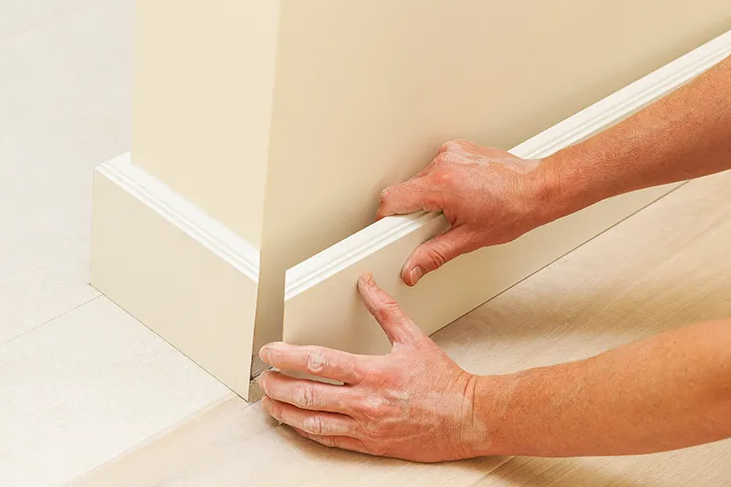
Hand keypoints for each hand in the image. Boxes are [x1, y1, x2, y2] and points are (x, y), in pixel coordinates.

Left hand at [258, 273, 482, 461]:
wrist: (467, 419)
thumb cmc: (443, 383)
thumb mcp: (413, 338)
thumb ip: (385, 310)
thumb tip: (366, 284)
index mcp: (374, 373)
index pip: (320, 363)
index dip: (288, 357)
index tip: (271, 351)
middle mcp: (366, 403)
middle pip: (308, 396)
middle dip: (278, 386)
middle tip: (263, 378)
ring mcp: (366, 428)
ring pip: (313, 423)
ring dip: (285, 412)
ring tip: (270, 403)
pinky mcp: (370, 445)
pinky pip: (331, 441)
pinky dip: (308, 432)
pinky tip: (297, 424)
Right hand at [377, 139, 559, 285]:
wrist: (539, 189)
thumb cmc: (513, 210)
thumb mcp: (469, 239)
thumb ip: (433, 255)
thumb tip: (412, 268)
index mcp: (441, 185)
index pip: (392, 199)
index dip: (386, 218)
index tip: (388, 228)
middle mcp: (444, 162)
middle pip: (406, 189)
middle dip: (414, 210)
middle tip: (437, 225)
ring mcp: (452, 152)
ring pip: (421, 178)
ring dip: (430, 196)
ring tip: (457, 208)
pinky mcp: (459, 148)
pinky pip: (437, 167)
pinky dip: (443, 183)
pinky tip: (463, 195)